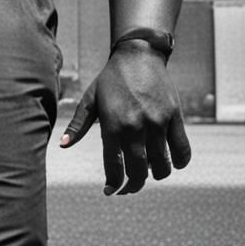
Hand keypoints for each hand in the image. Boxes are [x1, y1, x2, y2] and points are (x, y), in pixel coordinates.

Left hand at [58, 43, 190, 194]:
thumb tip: (63, 145)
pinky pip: (182, 151)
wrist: (138, 54)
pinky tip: (170, 162)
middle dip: (133, 186)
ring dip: (155, 175)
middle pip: (139, 172)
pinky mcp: (174, 117)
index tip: (110, 190)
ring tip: (148, 172)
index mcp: (112, 124)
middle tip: (128, 187)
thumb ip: (78, 124)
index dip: (113, 184)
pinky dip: (178, 163)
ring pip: (162, 166)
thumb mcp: (91, 98)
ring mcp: (157, 122)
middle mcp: (135, 126)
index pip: (114, 167)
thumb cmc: (111, 79)